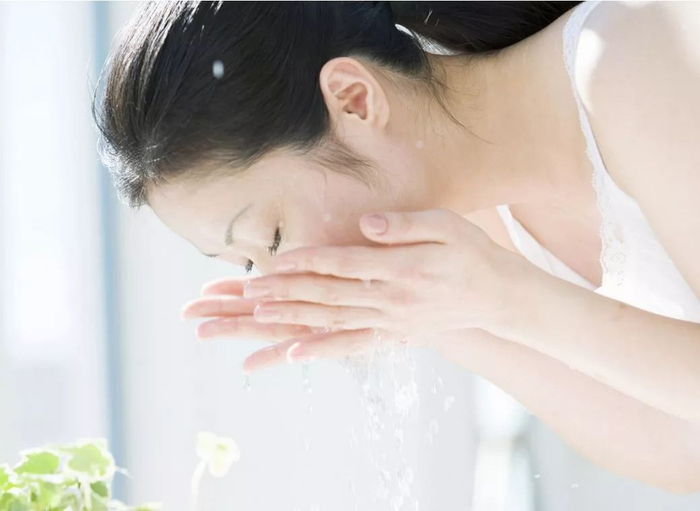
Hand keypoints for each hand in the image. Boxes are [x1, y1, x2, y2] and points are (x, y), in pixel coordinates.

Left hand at [246, 208, 529, 334]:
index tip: (276, 261)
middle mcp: (393, 300)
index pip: (345, 264)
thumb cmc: (470, 253)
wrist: (496, 296)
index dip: (308, 262)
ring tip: (257, 317)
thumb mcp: (446, 225)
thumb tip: (366, 224)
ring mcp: (392, 322)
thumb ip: (405, 225)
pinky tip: (294, 353)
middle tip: (249, 291)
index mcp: (403, 269)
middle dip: (287, 292)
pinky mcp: (394, 336)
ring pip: (334, 321)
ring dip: (294, 319)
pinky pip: (353, 345)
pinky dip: (322, 349)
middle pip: (330, 295)